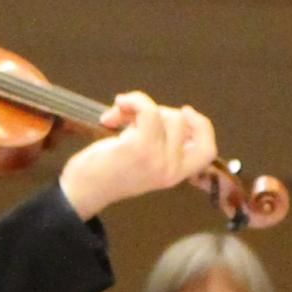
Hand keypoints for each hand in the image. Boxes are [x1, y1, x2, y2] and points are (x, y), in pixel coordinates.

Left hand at [57, 92, 218, 218]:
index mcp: (175, 174)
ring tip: (117, 116)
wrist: (83, 190)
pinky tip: (118, 104)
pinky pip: (148, 110)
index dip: (202, 126)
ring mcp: (157, 159)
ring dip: (139, 107)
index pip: (208, 151)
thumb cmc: (108, 171)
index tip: (186, 111)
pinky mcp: (140, 148)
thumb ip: (162, 142)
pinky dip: (135, 100)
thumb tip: (172, 112)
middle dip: (157, 110)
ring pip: (164, 114)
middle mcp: (171, 170)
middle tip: (129, 118)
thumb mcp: (145, 160)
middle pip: (180, 121)